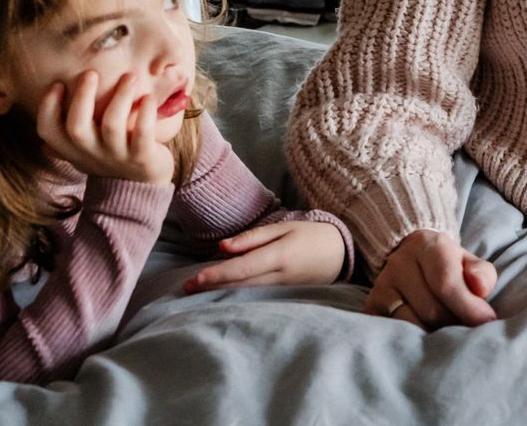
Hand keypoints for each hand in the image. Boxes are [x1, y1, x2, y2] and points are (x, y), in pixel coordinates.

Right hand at [35, 71, 173, 184]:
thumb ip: (66, 139)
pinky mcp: (142, 158)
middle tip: (91, 73)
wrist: (139, 190)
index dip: (47, 107)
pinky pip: (142, 134)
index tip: (58, 84)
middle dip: (82, 97)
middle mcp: (91, 153)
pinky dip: (145, 115)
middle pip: (76, 127)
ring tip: (130, 76)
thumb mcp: (83, 152)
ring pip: (112, 125)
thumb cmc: (109, 160)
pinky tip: (148, 98)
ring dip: (120, 97)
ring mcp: (116, 156)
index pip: (47, 130)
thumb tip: (44, 119)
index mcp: (72, 150)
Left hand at [182, 220, 345, 291]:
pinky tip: (221, 295)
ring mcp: (284, 290)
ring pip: (246, 294)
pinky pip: (257, 297)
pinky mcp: (285, 297)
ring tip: (196, 291)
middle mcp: (280, 277)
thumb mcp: (283, 228)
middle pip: (239, 285)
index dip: (216, 275)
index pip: (241, 269)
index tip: (193, 281)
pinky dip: (238, 296)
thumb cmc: (310, 235)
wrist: (341, 253)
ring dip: (221, 293)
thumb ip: (252, 238)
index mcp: (279, 256)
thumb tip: (223, 247)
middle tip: (184, 288)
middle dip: (212, 287)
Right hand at [363, 229, 496, 329]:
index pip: (446, 283)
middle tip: (468, 331)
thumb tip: (480, 289)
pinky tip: (426, 342)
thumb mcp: (468, 262)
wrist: (409, 257)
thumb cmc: (447, 265)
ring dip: (435, 336)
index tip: (486, 323)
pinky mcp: (372, 308)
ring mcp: (381, 287)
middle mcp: (398, 264)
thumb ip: (482, 274)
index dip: (469, 308)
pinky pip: (394, 334)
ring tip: (448, 336)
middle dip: (455, 324)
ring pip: (412, 325)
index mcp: (426, 247)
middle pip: (431, 310)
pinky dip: (413, 343)